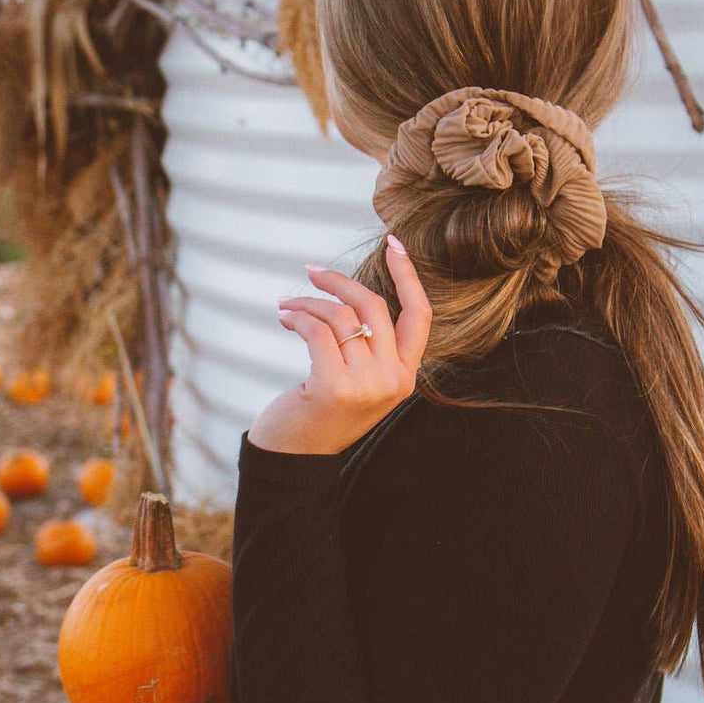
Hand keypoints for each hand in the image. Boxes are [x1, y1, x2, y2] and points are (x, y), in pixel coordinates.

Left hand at [250, 233, 433, 454]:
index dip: (408, 275)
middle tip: (311, 272)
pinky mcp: (333, 387)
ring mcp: (365, 385)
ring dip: (308, 303)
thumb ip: (368, 346)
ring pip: (340, 316)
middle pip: (374, 306)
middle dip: (340, 281)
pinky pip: (317, 331)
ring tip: (286, 306)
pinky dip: (297, 317)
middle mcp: (392, 381)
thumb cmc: (321, 413)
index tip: (394, 243)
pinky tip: (283, 317)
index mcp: (405, 377)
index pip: (420, 315)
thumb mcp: (358, 380)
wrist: (293, 459)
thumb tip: (349, 293)